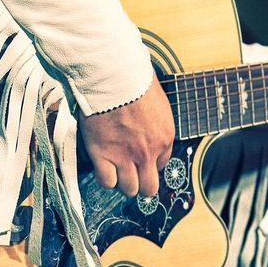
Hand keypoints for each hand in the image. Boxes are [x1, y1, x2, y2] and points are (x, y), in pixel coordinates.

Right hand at [81, 73, 175, 196]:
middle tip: (131, 174)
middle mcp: (148, 152)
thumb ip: (154, 122)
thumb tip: (148, 126)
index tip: (141, 158)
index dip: (150, 163)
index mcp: (164, 137)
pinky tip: (103, 168)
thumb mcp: (156, 101)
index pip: (162, 165)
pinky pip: (107, 182)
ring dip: (123, 182)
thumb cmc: (133, 81)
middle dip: (141, 183)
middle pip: (149, 187)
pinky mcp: (103, 155)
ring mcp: (125, 156)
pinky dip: (105, 178)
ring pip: (129, 189)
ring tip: (115, 170)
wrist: (112, 77)